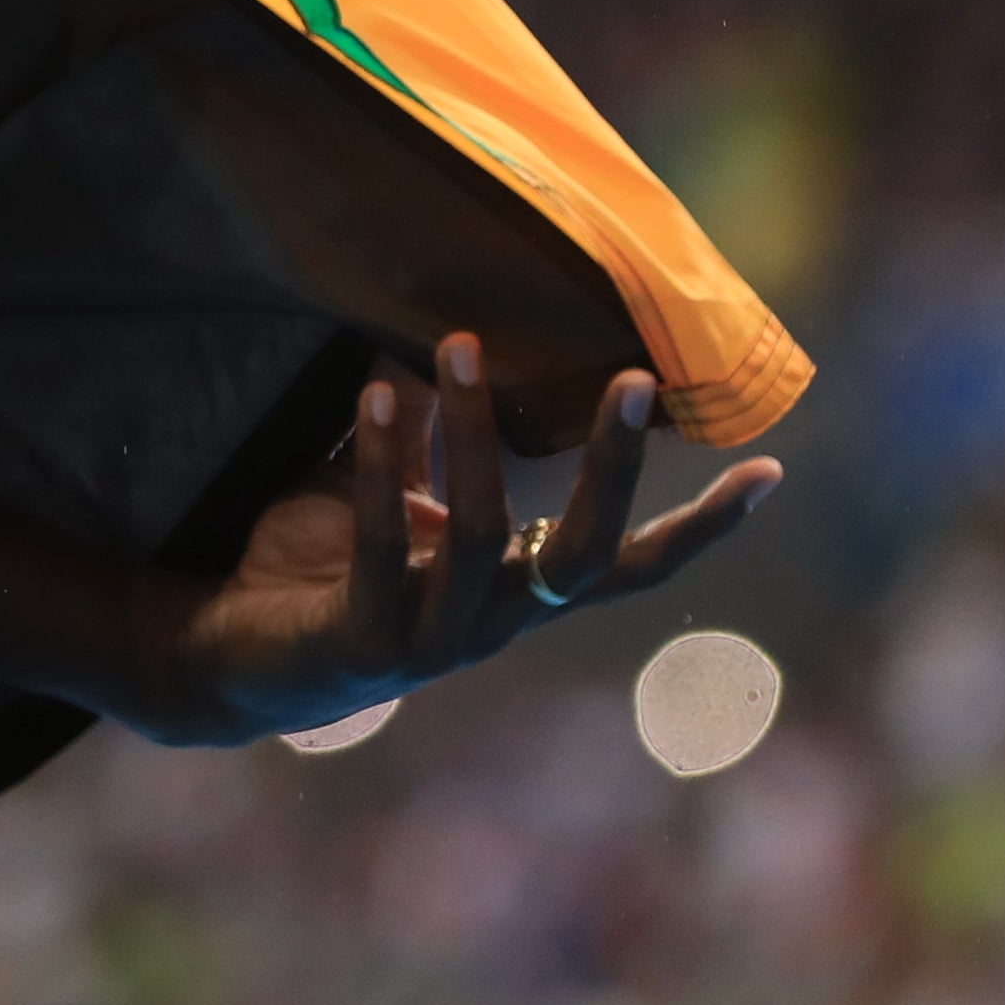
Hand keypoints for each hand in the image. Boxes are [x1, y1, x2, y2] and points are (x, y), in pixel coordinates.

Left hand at [180, 332, 779, 740]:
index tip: (770, 470)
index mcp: (519, 591)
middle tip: (635, 377)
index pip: (630, 564)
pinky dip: (381, 465)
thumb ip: (434, 444)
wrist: (234, 661)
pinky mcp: (364, 643)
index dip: (702, 527)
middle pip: (583, 551)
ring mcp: (434, 641)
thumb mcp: (395, 498)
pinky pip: (381, 545)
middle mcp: (496, 623)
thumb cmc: (323, 569)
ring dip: (473, 431)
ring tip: (456, 343)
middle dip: (614, 465)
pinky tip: (375, 395)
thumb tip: (464, 344)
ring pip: (481, 532)